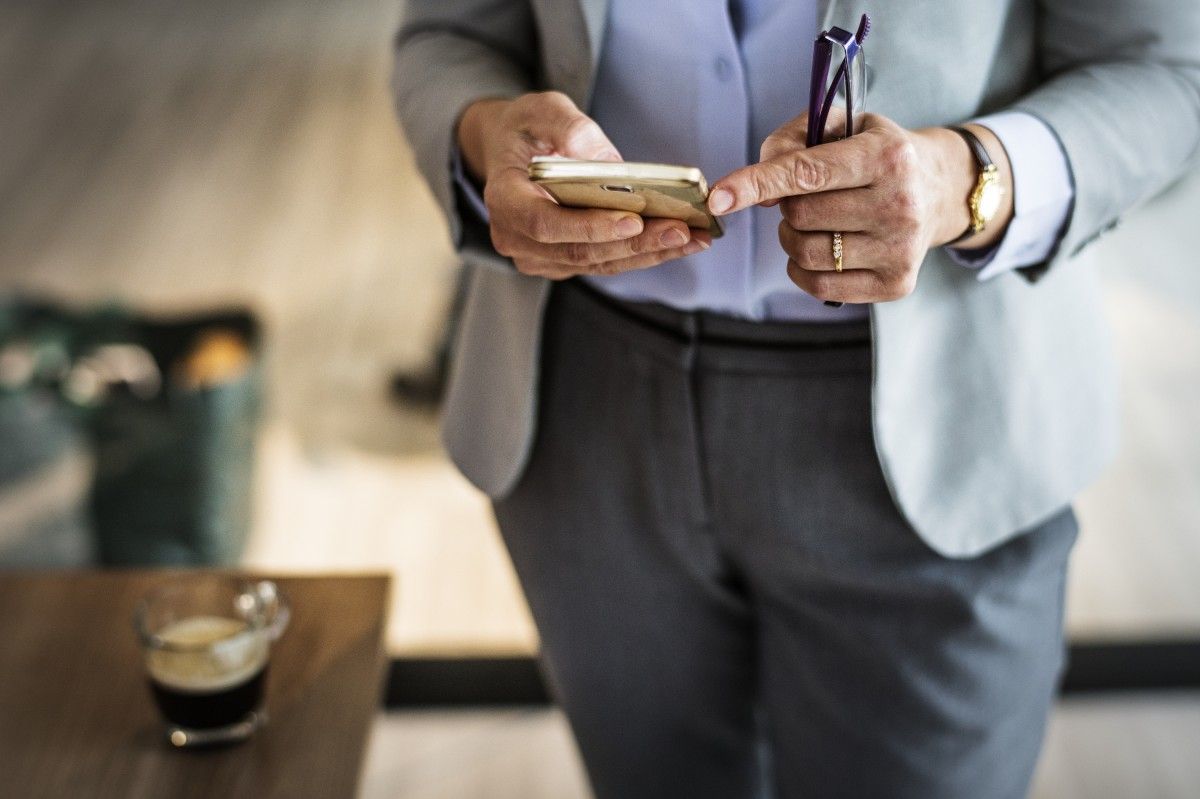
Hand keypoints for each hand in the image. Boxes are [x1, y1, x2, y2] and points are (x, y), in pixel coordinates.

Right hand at [456, 91, 710, 278]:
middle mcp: (516, 238)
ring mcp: (539, 256)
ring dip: (648, 254)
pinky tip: (680, 242)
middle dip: (635, 243)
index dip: (589, 227)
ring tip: (693, 238)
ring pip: (598, 263)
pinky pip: (605, 263)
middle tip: (681, 230)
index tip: (633, 220)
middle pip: (580, 251)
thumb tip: (602, 158)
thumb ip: (567, 126)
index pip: (544, 223)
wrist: (511, 153)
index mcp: (504, 199)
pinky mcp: (562, 262)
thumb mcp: (541, 109)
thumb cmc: (526, 129)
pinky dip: (643, 254)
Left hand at [706, 113, 1012, 303]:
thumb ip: (790, 142)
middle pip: (800, 215)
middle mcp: (899, 204)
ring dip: (792, 237)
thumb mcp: (842, 126)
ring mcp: (900, 249)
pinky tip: (820, 248)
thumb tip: (760, 194)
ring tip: (814, 221)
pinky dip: (802, 269)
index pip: (806, 173)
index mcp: (886, 157)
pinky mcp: (896, 283)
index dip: (755, 184)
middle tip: (806, 196)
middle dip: (787, 205)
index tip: (717, 197)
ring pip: (805, 253)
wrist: (940, 189)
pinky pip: (820, 285)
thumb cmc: (876, 153)